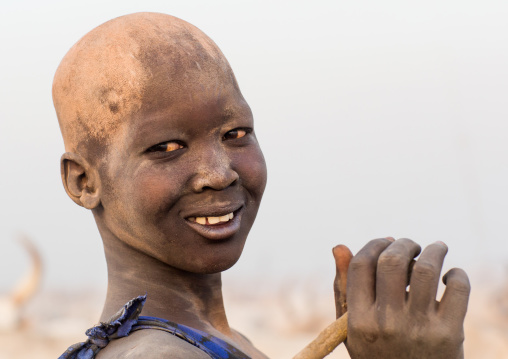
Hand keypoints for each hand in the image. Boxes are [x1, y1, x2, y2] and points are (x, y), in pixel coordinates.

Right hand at [333, 238, 469, 358]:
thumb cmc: (378, 354)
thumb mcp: (352, 328)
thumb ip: (343, 288)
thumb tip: (339, 246)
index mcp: (359, 320)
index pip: (361, 265)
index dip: (374, 244)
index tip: (385, 241)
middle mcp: (386, 323)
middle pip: (392, 262)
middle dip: (403, 244)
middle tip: (411, 245)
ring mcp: (419, 328)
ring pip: (425, 269)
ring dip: (433, 250)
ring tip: (436, 248)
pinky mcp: (449, 333)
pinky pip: (457, 288)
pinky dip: (456, 274)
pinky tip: (449, 277)